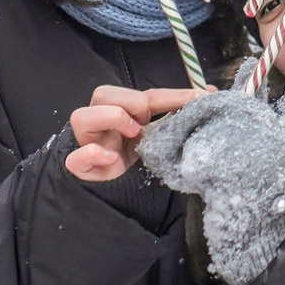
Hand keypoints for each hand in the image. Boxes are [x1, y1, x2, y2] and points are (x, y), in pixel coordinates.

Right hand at [67, 85, 202, 180]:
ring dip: (110, 118)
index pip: (147, 95)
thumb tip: (210, 93)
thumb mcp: (159, 136)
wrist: (118, 191)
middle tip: (148, 121)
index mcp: (125, 112)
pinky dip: (91, 154)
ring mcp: (89, 144)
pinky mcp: (81, 169)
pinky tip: (111, 158)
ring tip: (134, 135)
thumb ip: (177, 117)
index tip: (201, 98)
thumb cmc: (138, 156)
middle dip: (130, 102)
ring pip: (81, 117)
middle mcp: (103, 123)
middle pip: (103, 94)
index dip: (174, 94)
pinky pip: (74, 159)